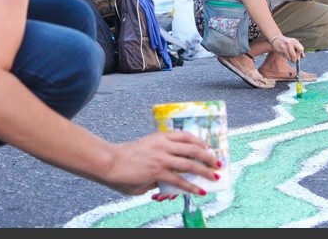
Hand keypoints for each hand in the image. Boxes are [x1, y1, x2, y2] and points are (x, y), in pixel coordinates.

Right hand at [104, 131, 220, 195]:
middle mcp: (163, 145)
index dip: (200, 141)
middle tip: (217, 162)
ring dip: (205, 171)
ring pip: (190, 163)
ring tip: (214, 177)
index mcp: (160, 136)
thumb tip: (168, 176)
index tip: (208, 147)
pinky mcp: (157, 172)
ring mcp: (161, 158)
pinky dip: (192, 186)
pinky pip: (180, 180)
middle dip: (208, 156)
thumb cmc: (124, 157)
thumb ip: (158, 160)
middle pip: (193, 148)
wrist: (110, 161)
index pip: (185, 135)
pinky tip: (200, 191)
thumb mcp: (145, 150)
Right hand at [270, 34, 303, 61]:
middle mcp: (289, 43)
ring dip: (291, 59)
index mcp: (294, 41)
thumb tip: (303, 57)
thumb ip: (299, 49)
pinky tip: (286, 54)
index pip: (300, 49)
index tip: (298, 54)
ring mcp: (284, 47)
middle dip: (295, 59)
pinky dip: (287, 57)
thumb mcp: (294, 43)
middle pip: (294, 55)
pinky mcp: (280, 50)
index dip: (300, 53)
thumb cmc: (287, 42)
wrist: (276, 39)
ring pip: (289, 57)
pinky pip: (285, 57)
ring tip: (290, 56)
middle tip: (294, 59)